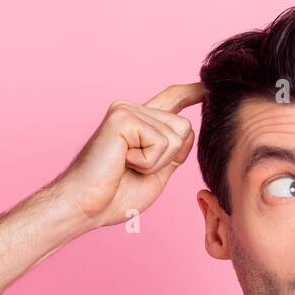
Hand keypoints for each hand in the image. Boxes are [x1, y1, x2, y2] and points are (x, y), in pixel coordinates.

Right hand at [54, 82, 204, 230]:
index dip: (191, 93)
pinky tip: (122, 163)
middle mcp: (131, 109)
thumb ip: (172, 150)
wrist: (85, 207)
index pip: (172, 99)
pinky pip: (162, 142)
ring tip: (126, 167)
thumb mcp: (156, 171)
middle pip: (184, 127)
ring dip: (157, 163)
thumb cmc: (114, 196)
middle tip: (134, 170)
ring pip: (177, 135)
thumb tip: (188, 131)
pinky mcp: (123, 117)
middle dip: (169, 158)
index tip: (208, 86)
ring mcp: (126, 109)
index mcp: (139, 122)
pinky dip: (148, 163)